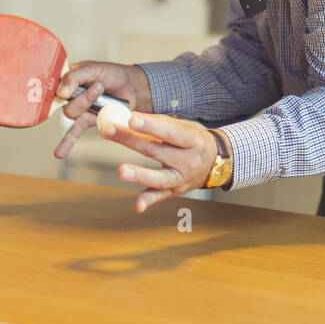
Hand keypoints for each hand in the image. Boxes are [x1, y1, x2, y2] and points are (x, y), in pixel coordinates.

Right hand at [52, 61, 152, 159]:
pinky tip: (59, 153)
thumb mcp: (95, 69)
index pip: (54, 82)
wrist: (133, 89)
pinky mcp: (88, 121)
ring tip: (101, 95)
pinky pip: (74, 132)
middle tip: (99, 86)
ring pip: (72, 113)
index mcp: (69, 77)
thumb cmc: (114, 75)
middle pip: (63, 100)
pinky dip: (66, 142)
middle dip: (83, 94)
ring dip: (87, 103)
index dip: (57, 86)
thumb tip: (60, 93)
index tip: (64, 87)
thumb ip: (76, 76)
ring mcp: (79, 108)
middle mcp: (71, 93)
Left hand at [98, 112, 216, 212]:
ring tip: (121, 171)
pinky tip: (137, 206)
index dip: (150, 126)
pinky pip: (159, 196)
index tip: (131, 118)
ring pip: (159, 178)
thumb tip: (128, 117)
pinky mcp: (174, 192)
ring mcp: (181, 179)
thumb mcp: (185, 128)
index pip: (170, 131)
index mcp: (193, 140)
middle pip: (156, 150)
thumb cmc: (194, 141)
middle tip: (108, 130)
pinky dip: (148, 201)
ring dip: (140, 175)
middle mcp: (188, 160)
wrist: (216, 163)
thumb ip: (160, 124)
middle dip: (130, 139)